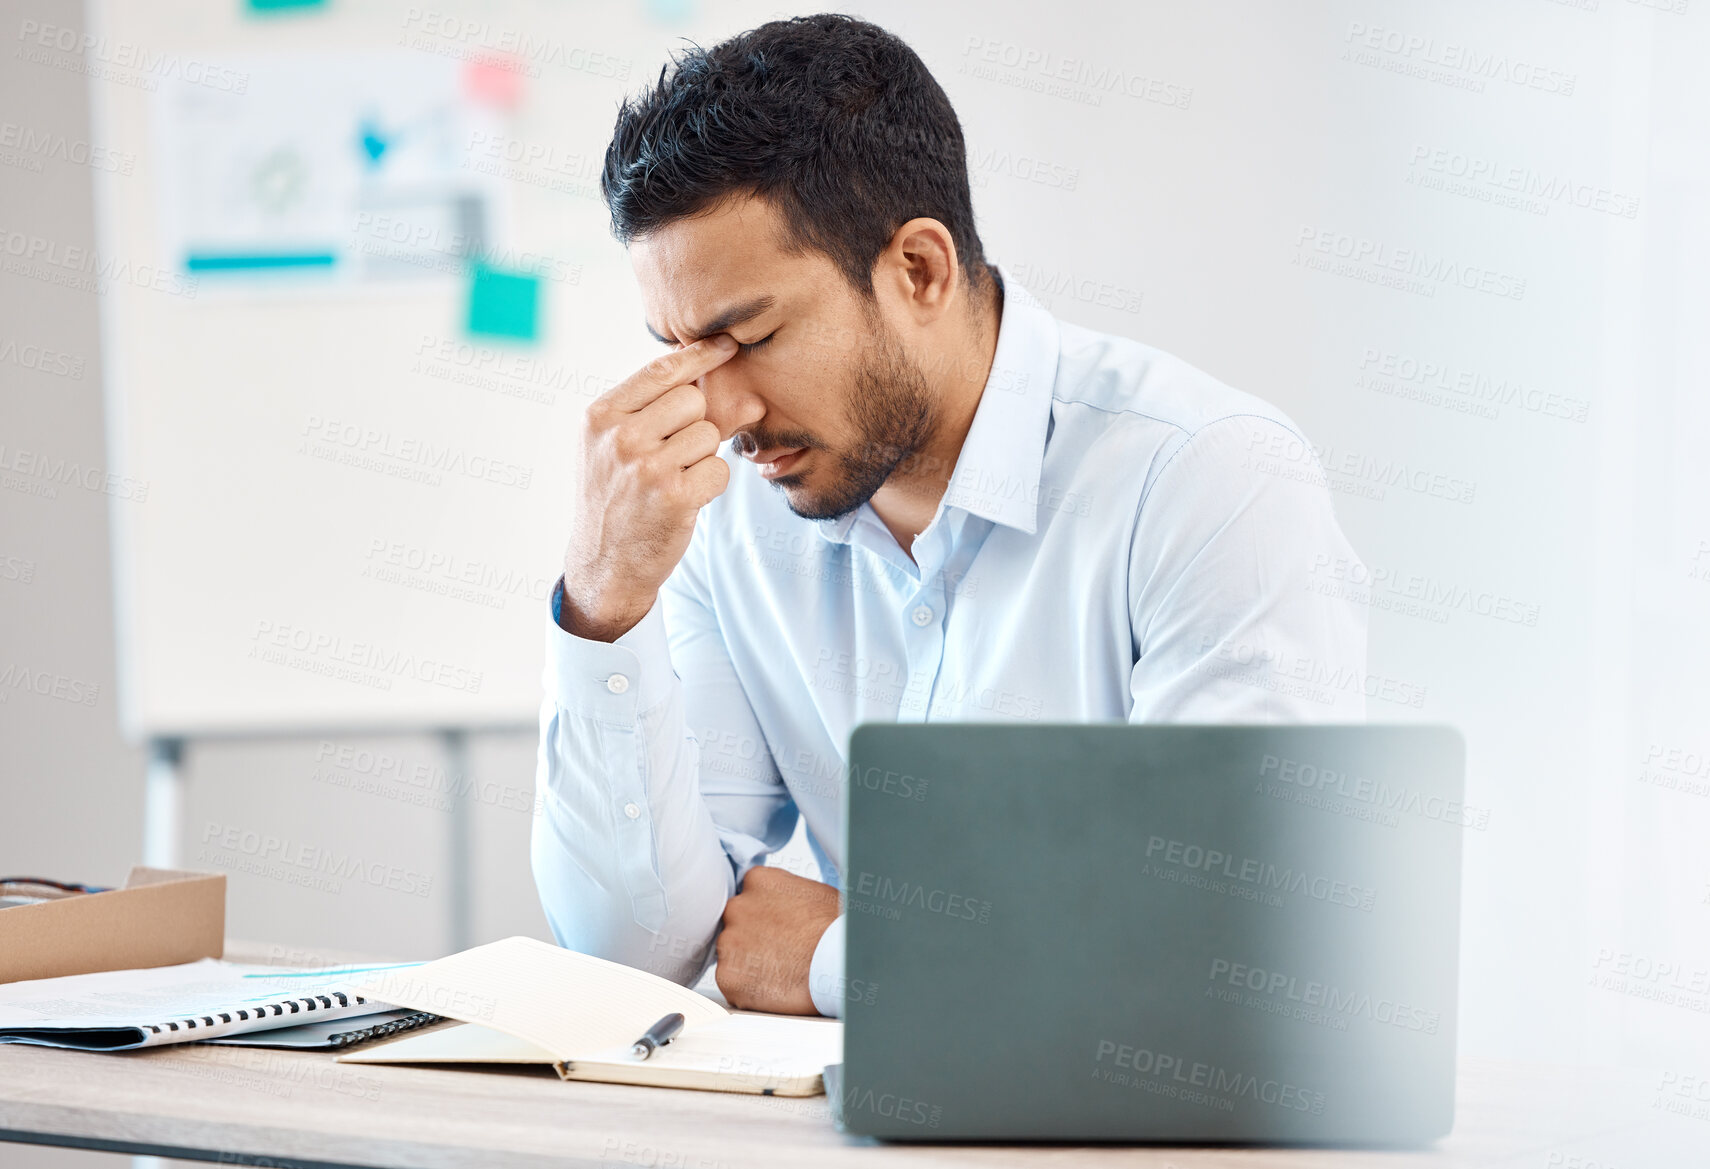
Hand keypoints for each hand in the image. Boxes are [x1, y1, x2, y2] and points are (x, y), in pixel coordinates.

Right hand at [561, 335, 738, 640]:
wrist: (604, 564)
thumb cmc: (616, 497)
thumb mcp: (614, 446)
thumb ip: (657, 410)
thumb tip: (731, 386)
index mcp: (600, 416)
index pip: (661, 370)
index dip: (699, 354)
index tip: (726, 344)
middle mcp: (620, 437)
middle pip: (692, 400)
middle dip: (695, 423)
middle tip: (674, 454)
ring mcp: (646, 466)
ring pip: (709, 434)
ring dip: (703, 457)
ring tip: (673, 479)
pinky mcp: (674, 496)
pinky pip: (719, 468)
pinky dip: (711, 484)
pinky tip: (685, 498)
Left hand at [716, 866, 840, 1014]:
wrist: (839, 962)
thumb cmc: (837, 929)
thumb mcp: (811, 892)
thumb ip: (782, 895)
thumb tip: (780, 905)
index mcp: (757, 880)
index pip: (747, 897)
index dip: (763, 917)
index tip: (777, 929)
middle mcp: (736, 907)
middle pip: (736, 925)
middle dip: (752, 939)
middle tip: (779, 952)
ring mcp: (729, 942)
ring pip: (731, 955)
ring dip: (748, 964)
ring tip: (780, 972)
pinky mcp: (728, 976)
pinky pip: (731, 984)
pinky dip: (747, 989)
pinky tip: (773, 988)